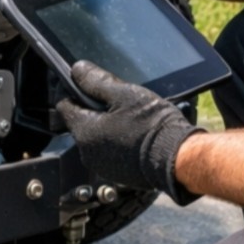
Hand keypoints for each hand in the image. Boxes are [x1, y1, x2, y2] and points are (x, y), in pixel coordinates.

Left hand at [57, 60, 203, 201]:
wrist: (178, 159)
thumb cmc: (153, 127)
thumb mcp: (124, 94)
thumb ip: (97, 81)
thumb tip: (77, 70)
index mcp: (84, 131)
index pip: (65, 106)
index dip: (74, 92)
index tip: (88, 86)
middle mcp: (87, 152)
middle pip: (81, 122)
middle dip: (94, 110)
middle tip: (118, 102)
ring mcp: (101, 166)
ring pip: (96, 138)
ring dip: (107, 126)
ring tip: (131, 118)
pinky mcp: (116, 174)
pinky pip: (109, 152)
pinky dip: (117, 142)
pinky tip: (135, 134)